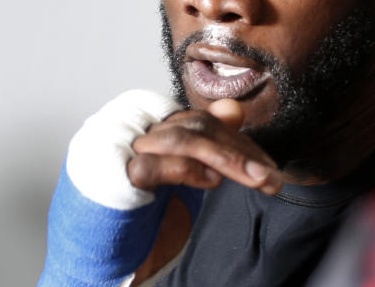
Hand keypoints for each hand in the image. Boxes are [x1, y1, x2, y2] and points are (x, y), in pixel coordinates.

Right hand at [39, 92, 282, 286]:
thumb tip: (233, 109)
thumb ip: (205, 142)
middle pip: (195, 126)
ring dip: (228, 158)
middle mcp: (129, 131)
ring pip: (181, 139)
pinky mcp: (107, 178)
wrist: (104, 264)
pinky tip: (212, 182)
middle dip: (239, 150)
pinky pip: (154, 165)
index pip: (199, 120)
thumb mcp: (186, 177)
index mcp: (147, 126)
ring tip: (257, 179)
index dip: (236, 139)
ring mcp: (115, 150)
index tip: (266, 164)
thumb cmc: (141, 220)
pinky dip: (188, 169)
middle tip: (270, 175)